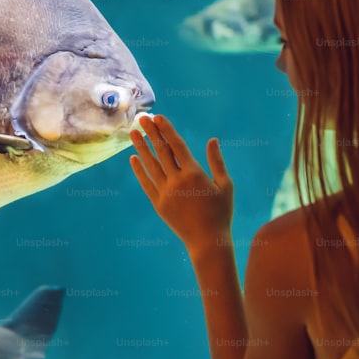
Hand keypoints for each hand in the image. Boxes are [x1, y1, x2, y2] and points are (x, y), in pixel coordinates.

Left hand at [129, 115, 233, 253]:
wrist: (207, 241)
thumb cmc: (221, 213)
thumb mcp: (225, 186)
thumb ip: (217, 162)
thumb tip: (212, 140)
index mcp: (195, 174)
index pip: (177, 146)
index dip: (166, 130)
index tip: (158, 117)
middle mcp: (177, 181)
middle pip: (161, 151)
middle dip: (151, 133)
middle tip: (142, 118)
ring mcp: (165, 193)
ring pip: (150, 165)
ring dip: (141, 147)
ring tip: (133, 133)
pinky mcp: (158, 204)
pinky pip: (146, 183)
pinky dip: (139, 170)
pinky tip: (133, 158)